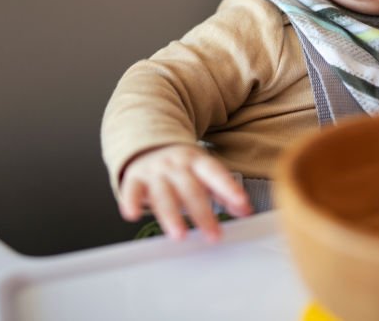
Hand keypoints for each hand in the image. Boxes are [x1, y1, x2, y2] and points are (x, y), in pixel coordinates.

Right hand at [117, 144, 251, 241]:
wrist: (148, 143)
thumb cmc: (181, 165)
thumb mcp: (204, 172)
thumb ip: (224, 191)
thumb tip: (246, 210)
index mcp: (197, 161)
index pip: (215, 173)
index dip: (228, 188)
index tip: (241, 204)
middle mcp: (176, 164)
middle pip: (190, 188)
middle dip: (202, 213)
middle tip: (213, 235)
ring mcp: (154, 171)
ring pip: (163, 193)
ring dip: (171, 215)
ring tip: (180, 235)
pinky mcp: (134, 178)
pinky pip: (132, 190)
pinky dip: (131, 202)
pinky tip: (133, 215)